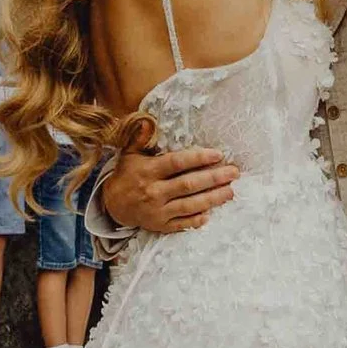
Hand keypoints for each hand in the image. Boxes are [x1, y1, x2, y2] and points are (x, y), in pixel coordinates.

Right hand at [101, 142, 236, 238]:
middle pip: (188, 185)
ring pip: (189, 205)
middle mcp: (154, 191)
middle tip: (234, 172)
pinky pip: (181, 224)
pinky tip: (211, 214)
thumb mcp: (129, 153)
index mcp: (148, 171)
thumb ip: (141, 137)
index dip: (199, 158)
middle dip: (214, 178)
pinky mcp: (160, 226)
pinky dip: (196, 220)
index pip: (177, 163)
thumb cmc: (127, 175)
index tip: (218, 154)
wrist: (112, 205)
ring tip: (230, 191)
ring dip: (212, 198)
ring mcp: (158, 211)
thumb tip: (149, 121)